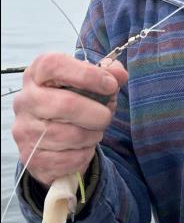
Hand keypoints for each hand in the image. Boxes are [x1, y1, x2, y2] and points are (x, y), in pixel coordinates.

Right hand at [12, 53, 127, 185]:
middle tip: (106, 116)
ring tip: (93, 131)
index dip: (87, 74)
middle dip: (97, 113)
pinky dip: (84, 153)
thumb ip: (107, 75)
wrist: (52, 142)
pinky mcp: (31, 157)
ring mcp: (25, 130)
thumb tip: (119, 74)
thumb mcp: (90, 86)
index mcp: (36, 75)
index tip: (110, 85)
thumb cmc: (73, 106)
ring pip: (71, 135)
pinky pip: (69, 158)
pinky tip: (82, 147)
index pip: (54, 65)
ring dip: (93, 135)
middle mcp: (25, 100)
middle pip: (66, 104)